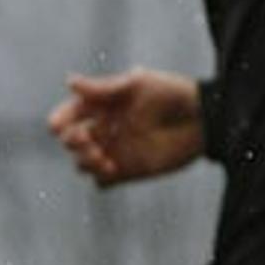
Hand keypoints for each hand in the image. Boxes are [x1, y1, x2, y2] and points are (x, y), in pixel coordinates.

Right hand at [47, 68, 203, 187]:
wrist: (204, 119)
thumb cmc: (174, 94)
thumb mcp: (141, 84)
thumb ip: (105, 88)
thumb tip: (69, 82)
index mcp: (104, 105)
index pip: (70, 115)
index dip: (60, 120)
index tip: (59, 126)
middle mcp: (106, 128)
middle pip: (71, 141)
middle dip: (73, 141)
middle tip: (89, 139)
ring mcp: (115, 150)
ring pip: (82, 163)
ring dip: (84, 161)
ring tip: (103, 156)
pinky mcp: (128, 171)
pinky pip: (101, 182)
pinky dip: (100, 178)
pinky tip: (113, 169)